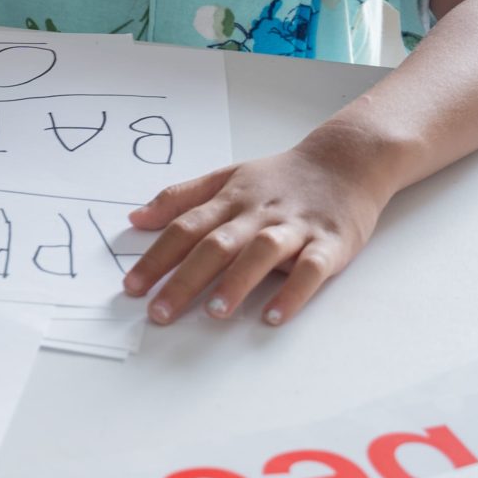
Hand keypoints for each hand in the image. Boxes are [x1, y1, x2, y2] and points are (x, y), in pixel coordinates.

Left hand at [120, 127, 393, 327]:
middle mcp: (257, 214)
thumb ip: (180, 198)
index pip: (185, 228)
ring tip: (215, 312)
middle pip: (216, 244)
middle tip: (159, 311)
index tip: (132, 287)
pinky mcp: (330, 244)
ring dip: (237, 281)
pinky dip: (293, 292)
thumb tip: (134, 219)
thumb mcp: (226, 177)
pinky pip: (312, 269)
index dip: (156, 257)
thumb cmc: (280, 179)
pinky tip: (274, 315)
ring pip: (262, 252)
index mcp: (230, 200)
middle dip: (185, 279)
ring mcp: (294, 228)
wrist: (345, 162)